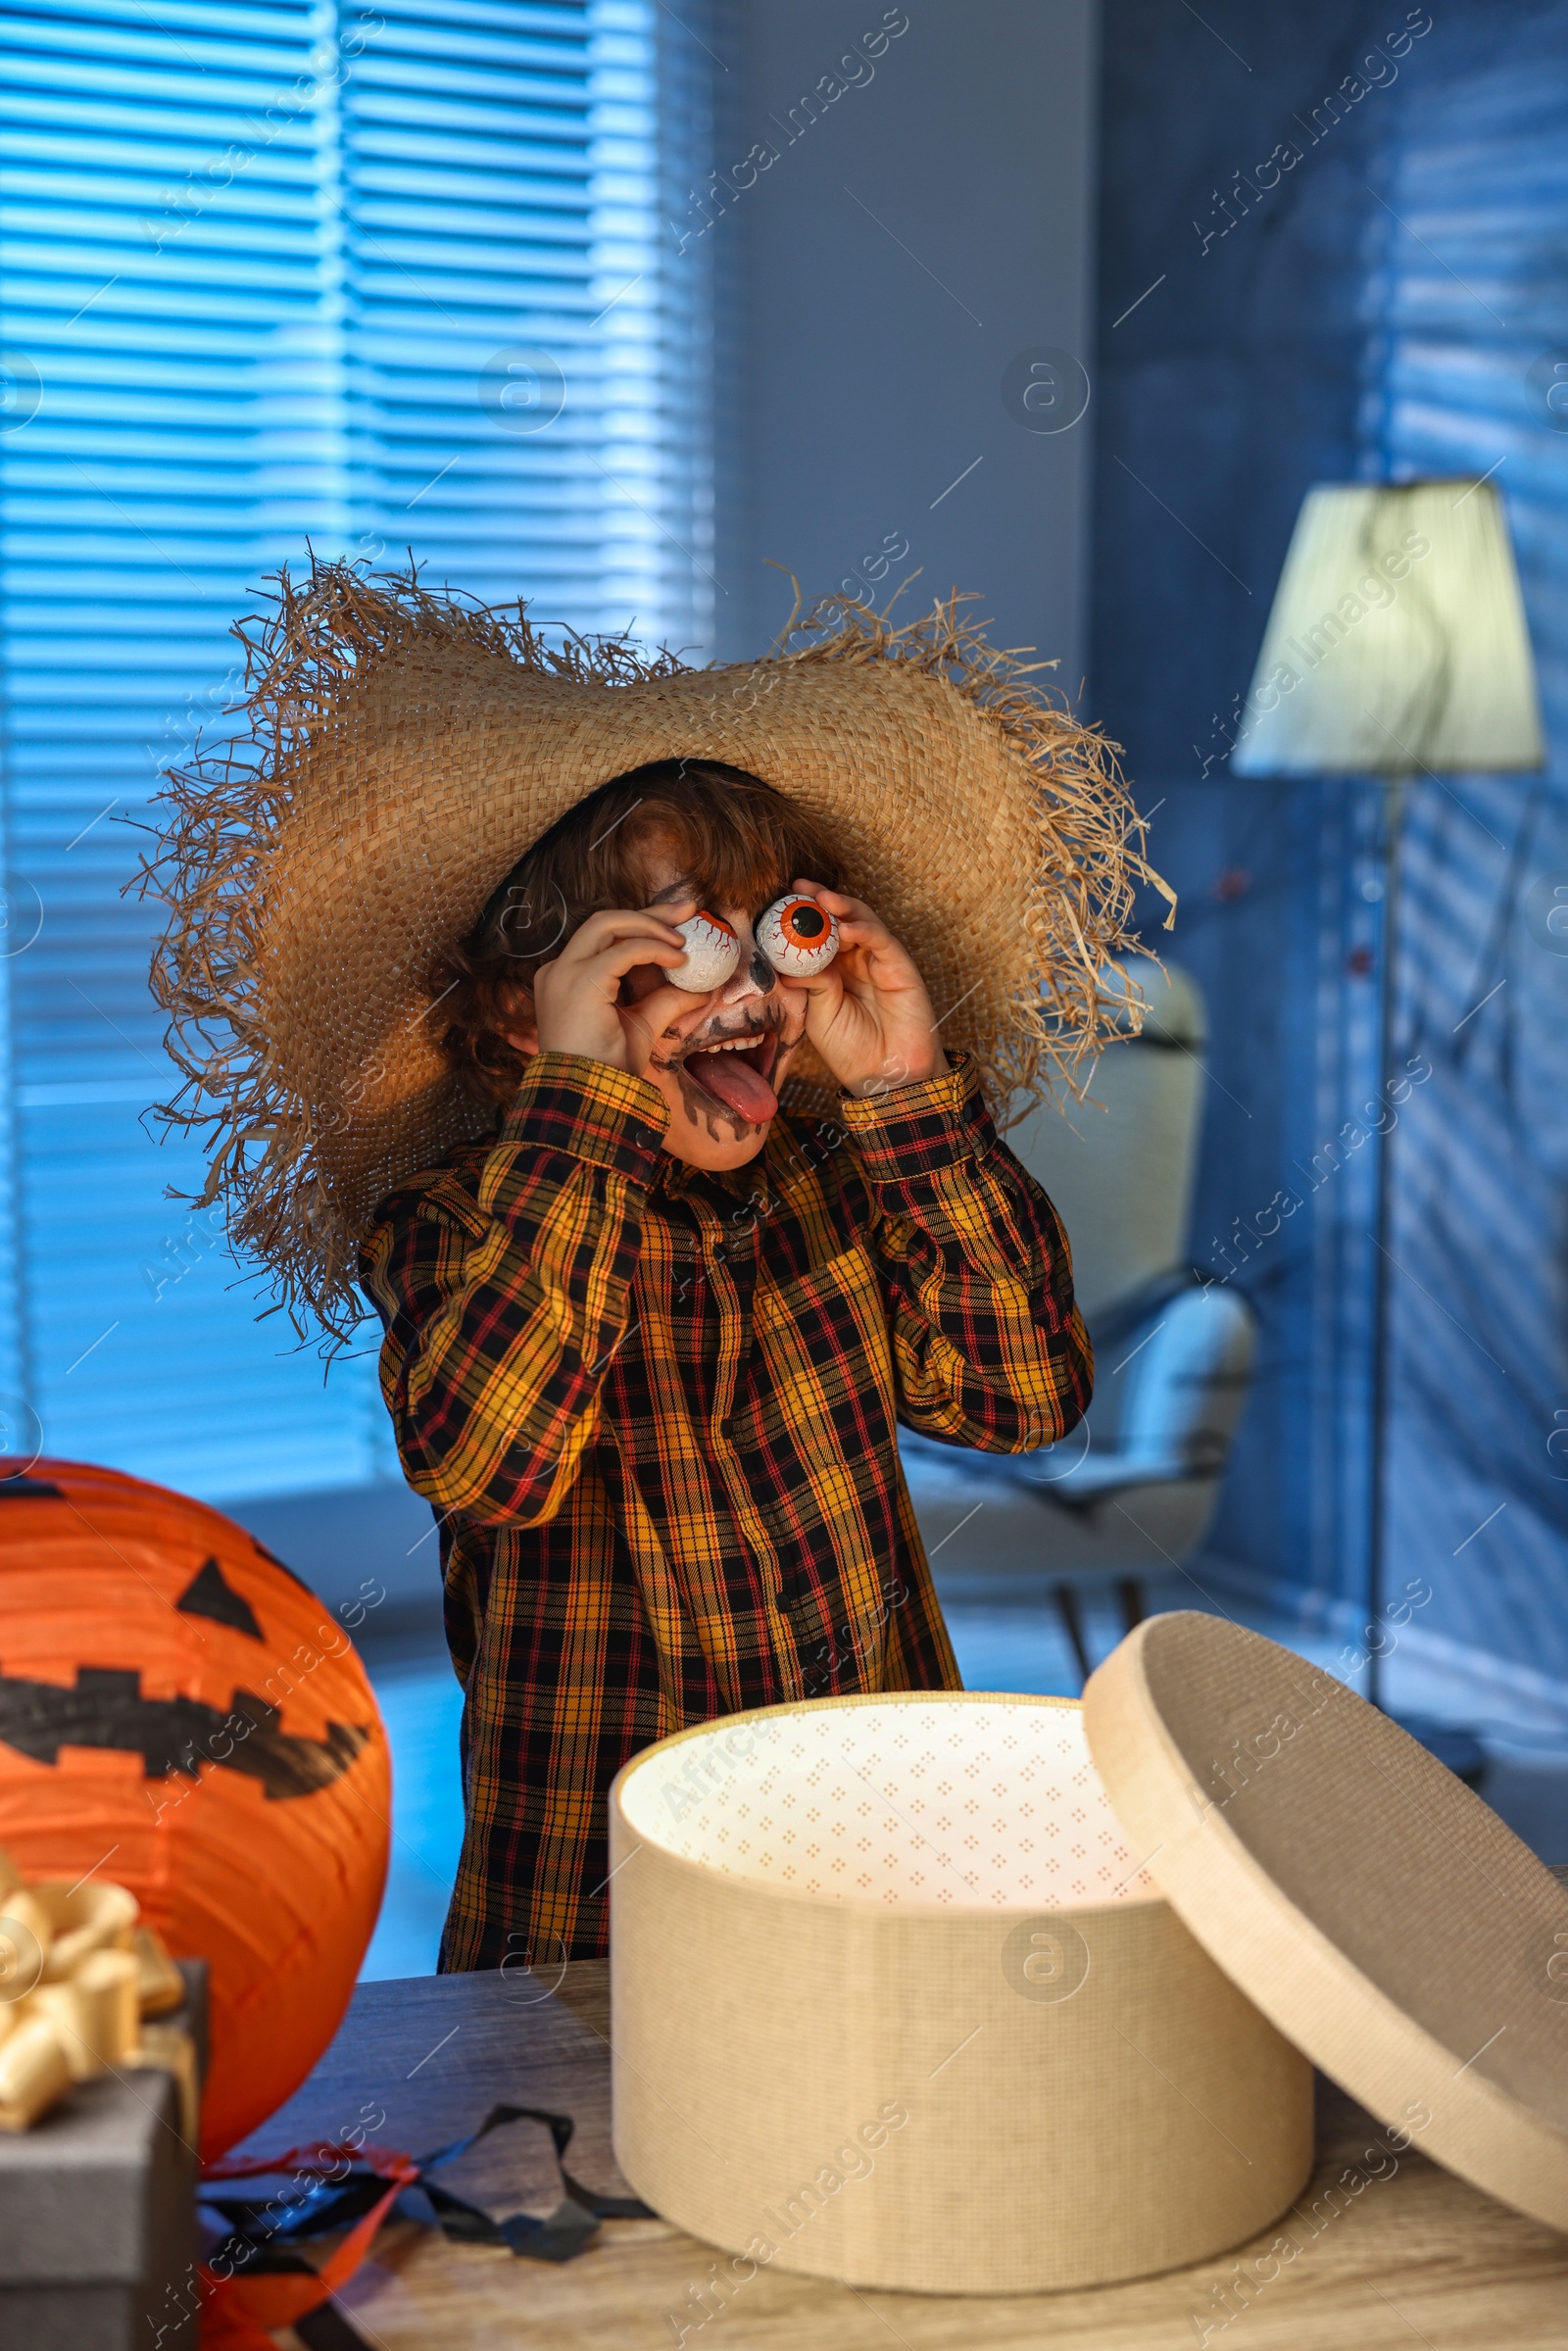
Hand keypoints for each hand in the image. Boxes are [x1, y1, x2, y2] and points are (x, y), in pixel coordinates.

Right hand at [511, 901, 695, 1077]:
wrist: (588, 1095)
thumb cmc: (607, 1067)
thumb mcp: (642, 1025)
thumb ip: (666, 1002)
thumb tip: (702, 989)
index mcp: (566, 978)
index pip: (603, 938)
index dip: (640, 924)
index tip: (677, 921)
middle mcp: (559, 970)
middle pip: (605, 922)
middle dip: (649, 912)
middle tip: (688, 910)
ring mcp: (565, 973)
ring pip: (608, 924)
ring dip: (651, 925)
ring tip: (684, 939)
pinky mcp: (581, 981)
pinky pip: (623, 950)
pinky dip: (654, 949)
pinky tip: (678, 958)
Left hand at [779, 880, 948, 1099]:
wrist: (885, 1077)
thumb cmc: (850, 1050)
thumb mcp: (817, 1015)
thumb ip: (809, 983)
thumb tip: (786, 960)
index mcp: (833, 971)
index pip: (817, 934)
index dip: (801, 915)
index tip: (779, 898)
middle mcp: (856, 961)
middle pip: (839, 919)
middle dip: (820, 900)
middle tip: (799, 887)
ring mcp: (879, 961)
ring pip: (862, 922)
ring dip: (843, 907)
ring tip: (822, 898)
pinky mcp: (900, 966)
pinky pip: (882, 940)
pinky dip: (865, 929)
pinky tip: (847, 927)